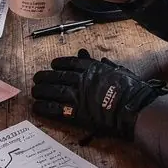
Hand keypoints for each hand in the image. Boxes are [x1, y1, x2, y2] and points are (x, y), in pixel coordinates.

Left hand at [32, 53, 167, 138]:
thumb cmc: (131, 90)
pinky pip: (55, 109)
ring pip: (53, 91)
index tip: (53, 65)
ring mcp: (78, 96)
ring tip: (34, 91)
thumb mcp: (117, 71)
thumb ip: (100, 64)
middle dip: (45, 77)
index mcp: (92, 69)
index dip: (59, 64)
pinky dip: (44, 108)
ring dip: (41, 91)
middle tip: (36, 78)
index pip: (71, 63)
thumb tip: (85, 54)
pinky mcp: (76, 113)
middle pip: (57, 76)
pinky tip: (36, 107)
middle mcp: (82, 80)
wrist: (133, 109)